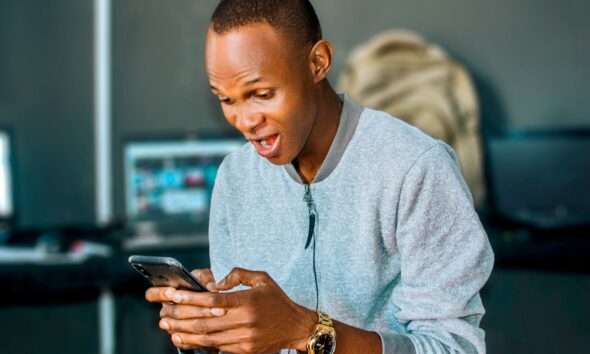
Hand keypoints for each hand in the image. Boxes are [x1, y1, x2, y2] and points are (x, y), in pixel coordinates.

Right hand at [145, 268, 222, 352]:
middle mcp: (167, 310)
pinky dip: (198, 334)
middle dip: (194, 307)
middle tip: (210, 302)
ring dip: (201, 318)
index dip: (160, 293)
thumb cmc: (203, 290)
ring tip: (217, 312)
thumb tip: (209, 287)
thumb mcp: (203, 277)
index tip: (172, 291)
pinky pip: (184, 339)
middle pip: (173, 311)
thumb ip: (205, 277)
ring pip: (180, 325)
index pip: (152, 294)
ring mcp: (171, 325)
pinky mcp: (180, 338)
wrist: (211, 308)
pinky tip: (210, 329)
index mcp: (167, 294)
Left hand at [161, 267, 316, 353]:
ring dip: (185, 333)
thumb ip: (239, 275)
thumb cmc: (277, 301)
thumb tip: (218, 282)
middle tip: (163, 315)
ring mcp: (243, 338)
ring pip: (207, 338)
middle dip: (180, 318)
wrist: (296, 327)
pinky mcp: (244, 351)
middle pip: (204, 321)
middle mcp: (244, 321)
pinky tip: (185, 340)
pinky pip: (217, 348)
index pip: (212, 300)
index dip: (190, 298)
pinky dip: (198, 345)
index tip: (173, 296)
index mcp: (247, 301)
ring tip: (168, 328)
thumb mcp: (262, 279)